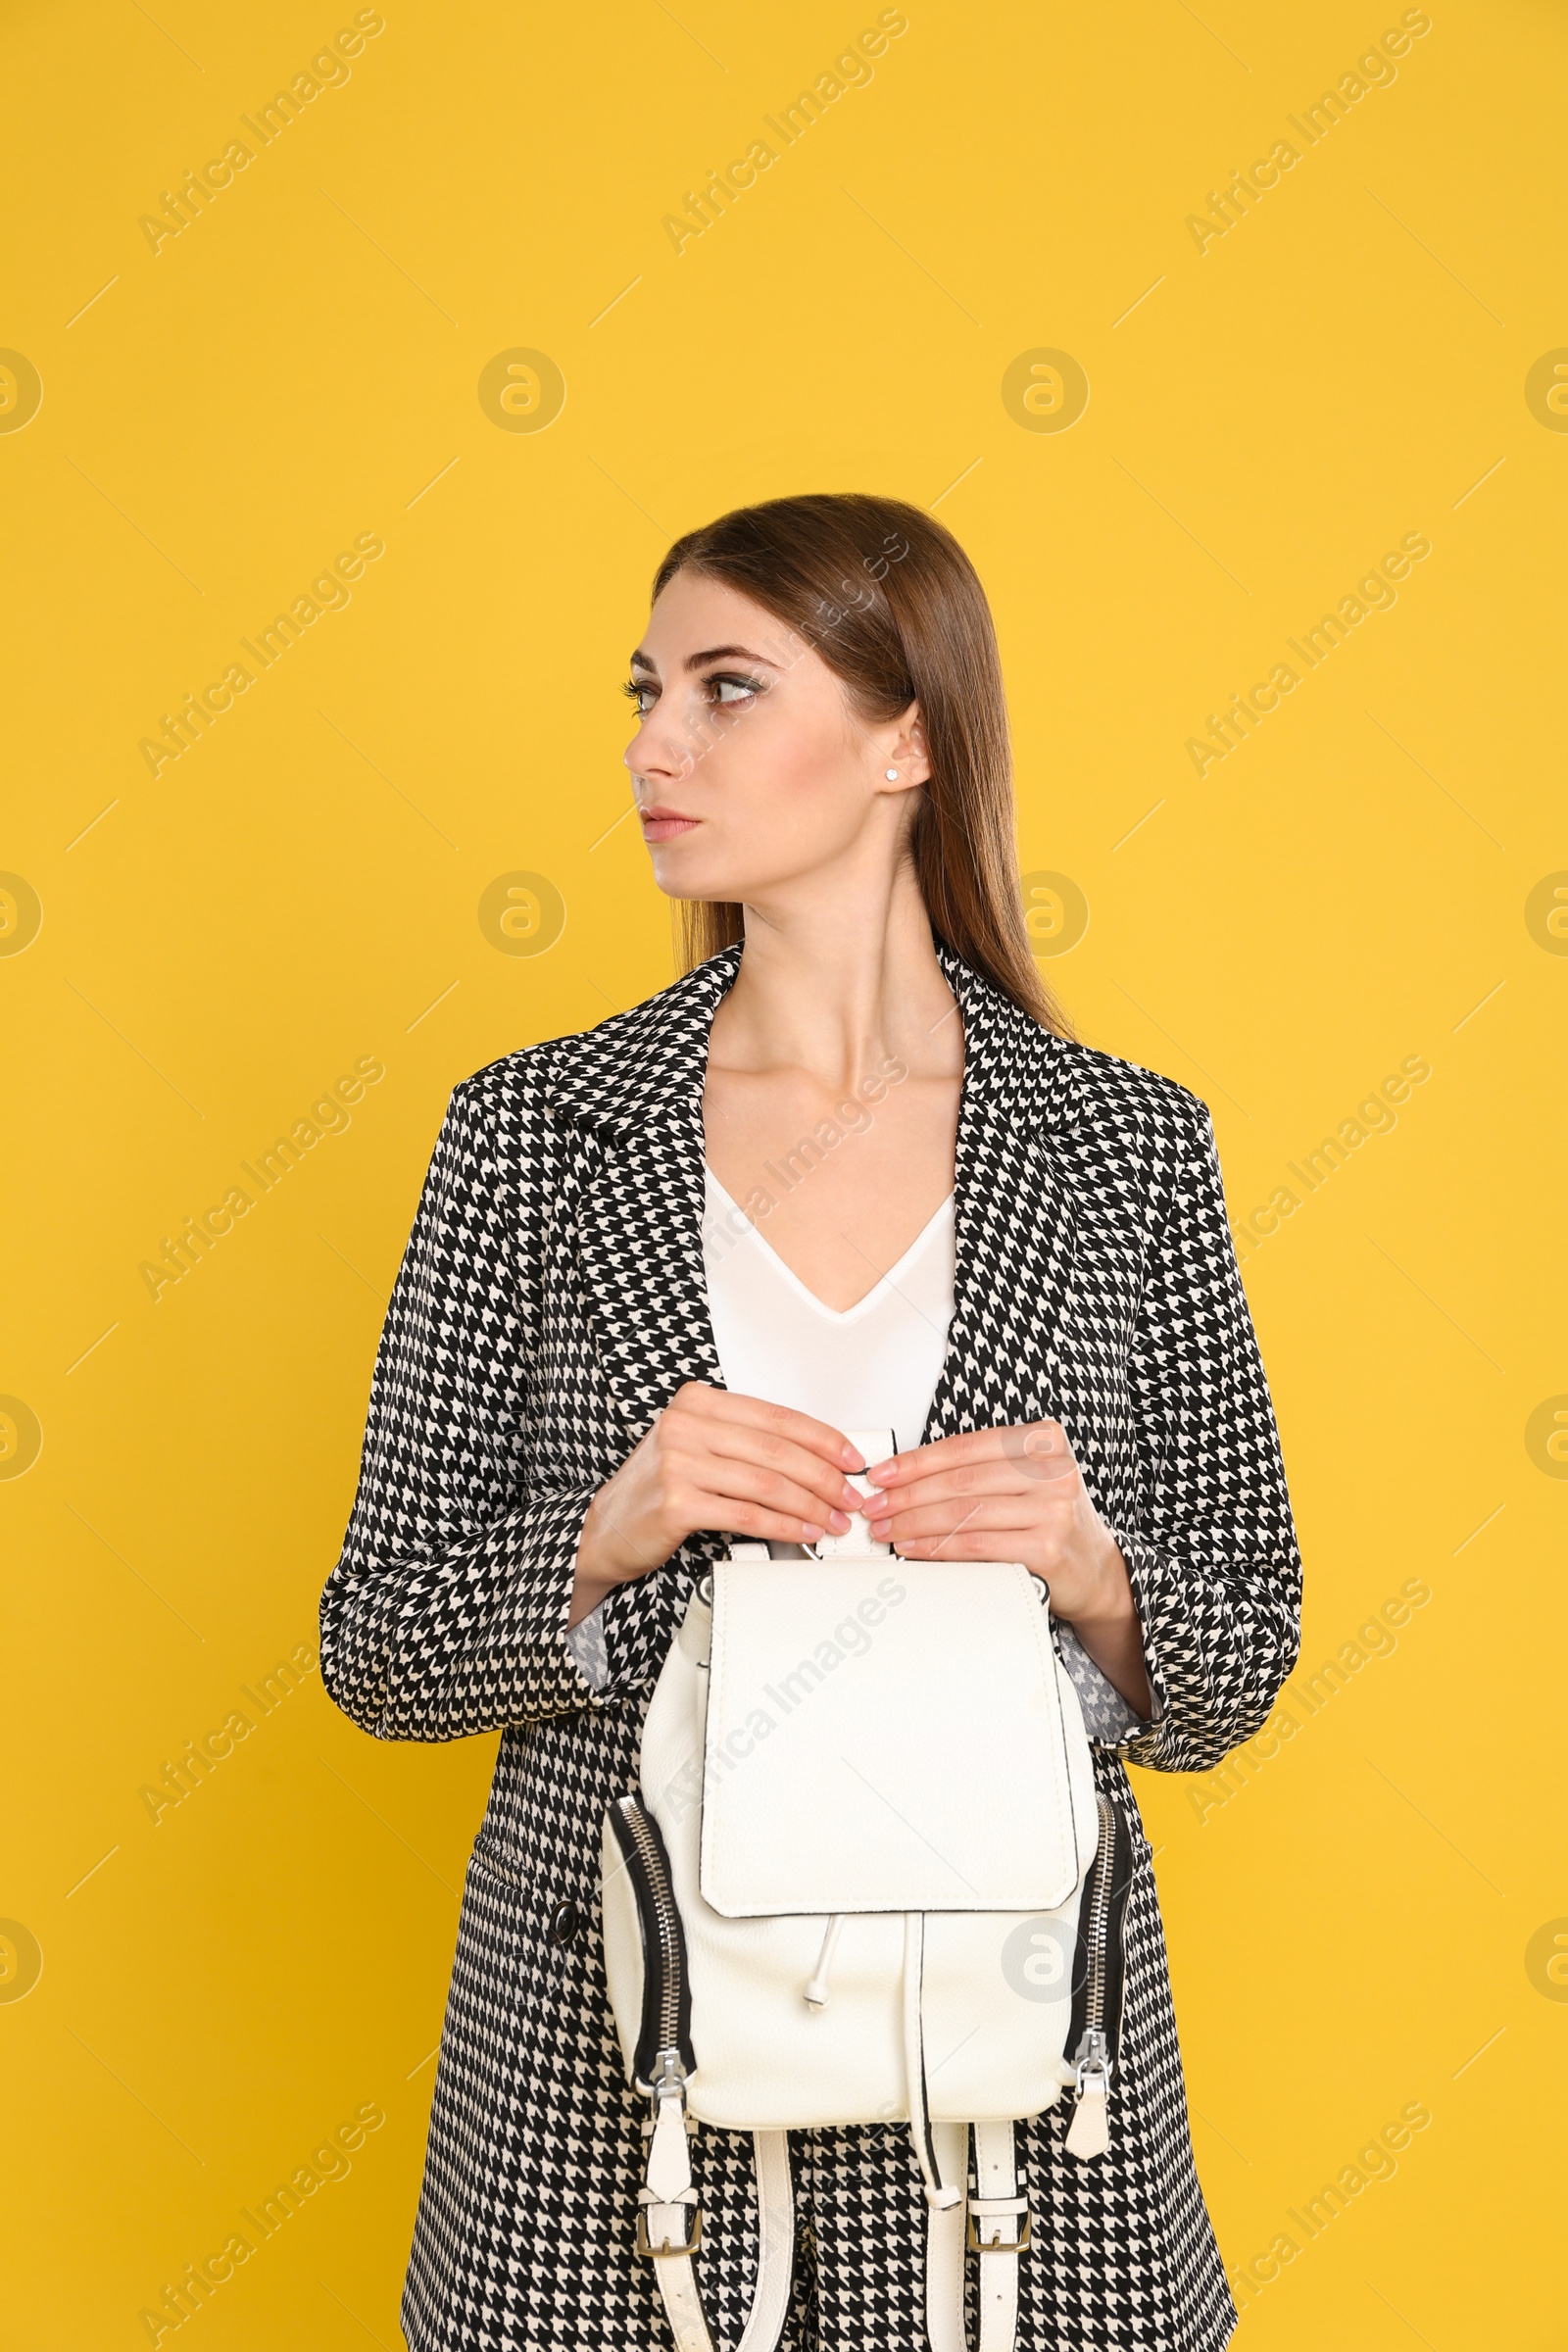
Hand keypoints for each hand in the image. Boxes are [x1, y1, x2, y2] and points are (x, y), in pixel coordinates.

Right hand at [569, 1384, 864, 1624]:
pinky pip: (747, 1514)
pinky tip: (803, 1531)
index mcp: (698, 1402)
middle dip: (825, 1477)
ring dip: (811, 1505)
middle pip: (777, 1450)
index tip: (850, 1458)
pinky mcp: (676, 1503)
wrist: (605, 1529)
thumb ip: (745, 1444)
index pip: (776, 1416)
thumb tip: (817, 1458)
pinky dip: (784, 1525)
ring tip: (833, 1520)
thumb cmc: (657, 1489)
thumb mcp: (697, 1448)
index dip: (822, 1438)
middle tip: (849, 1497)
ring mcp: (678, 1463)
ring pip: (767, 1483)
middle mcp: (686, 1425)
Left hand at [862, 1420, 1153, 1716]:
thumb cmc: (1050, 1520)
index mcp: (1043, 1440)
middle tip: (875, 1506)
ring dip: (914, 1522)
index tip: (884, 1474)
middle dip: (908, 1494)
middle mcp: (1054, 1469)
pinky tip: (913, 1548)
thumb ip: (978, 1472)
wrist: (1096, 1571)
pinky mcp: (1047, 1548)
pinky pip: (976, 1545)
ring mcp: (1054, 1509)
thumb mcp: (1024, 1481)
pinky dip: (937, 1547)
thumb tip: (904, 1478)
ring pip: (965, 1513)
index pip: (966, 1447)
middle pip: (962, 1480)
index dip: (917, 1461)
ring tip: (886, 1530)